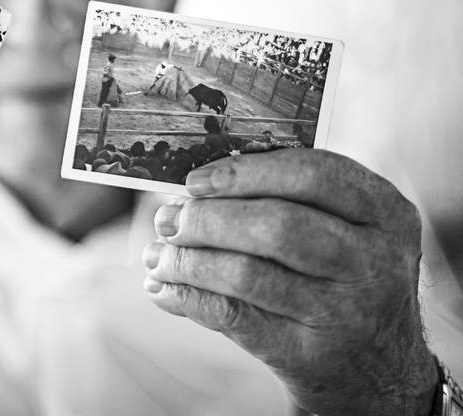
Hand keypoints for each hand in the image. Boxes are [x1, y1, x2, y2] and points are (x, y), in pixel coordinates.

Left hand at [142, 149, 437, 415]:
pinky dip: (187, 297)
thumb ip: (283, 200)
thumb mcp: (342, 231)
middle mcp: (373, 261)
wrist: (377, 370)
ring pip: (247, 274)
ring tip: (157, 256)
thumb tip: (191, 193)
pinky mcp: (311, 355)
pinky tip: (163, 288)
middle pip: (277, 225)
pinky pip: (234, 317)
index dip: (245, 173)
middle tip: (167, 220)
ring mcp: (345, 312)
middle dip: (207, 219)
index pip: (313, 175)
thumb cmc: (339, 280)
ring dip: (187, 261)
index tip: (195, 181)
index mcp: (384, 212)